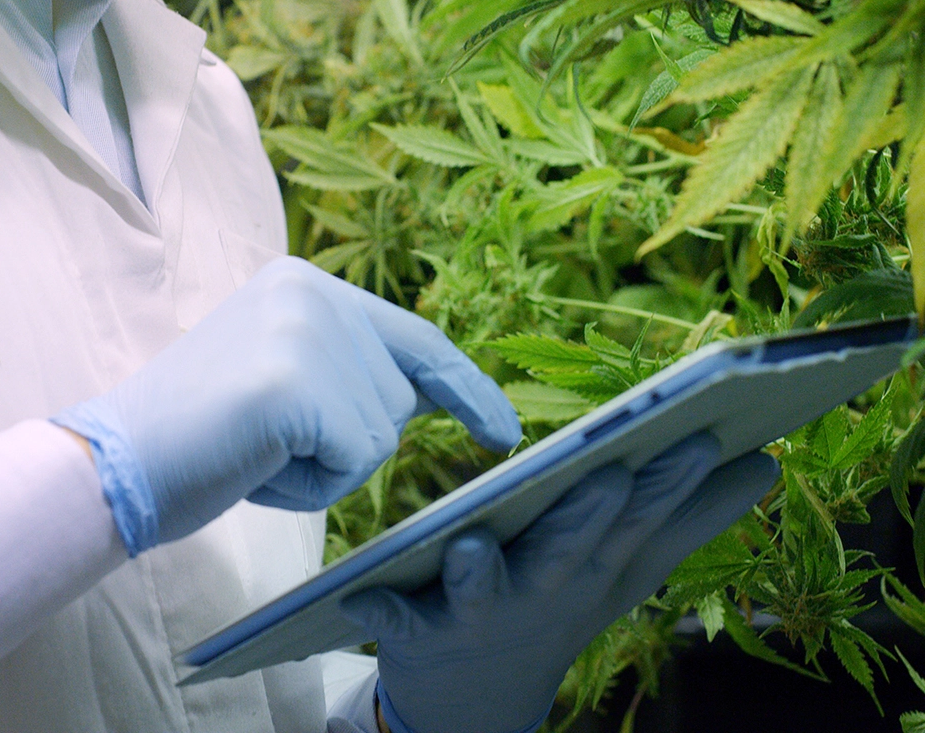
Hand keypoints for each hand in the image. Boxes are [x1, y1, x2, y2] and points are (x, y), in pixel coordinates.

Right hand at [54, 257, 521, 553]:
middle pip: (395, 397)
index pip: (412, 335)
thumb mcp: (281, 374)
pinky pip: (355, 460)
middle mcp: (312, 290)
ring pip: (378, 434)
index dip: (464, 386)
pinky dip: (310, 485)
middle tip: (263, 440)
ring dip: (324, 467)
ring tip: (254, 450)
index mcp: (305, 282)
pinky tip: (255, 465)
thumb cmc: (196, 434)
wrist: (114, 460)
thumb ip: (344, 368)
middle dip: (345, 442)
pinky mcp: (296, 381)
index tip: (503, 429)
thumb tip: (422, 397)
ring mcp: (305, 330)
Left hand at [342, 433, 779, 732]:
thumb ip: (693, 515)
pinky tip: (362, 592)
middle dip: (591, 512)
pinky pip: (396, 618)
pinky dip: (382, 608)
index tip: (702, 432)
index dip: (672, 479)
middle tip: (615, 470)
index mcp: (594, 565)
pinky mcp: (419, 627)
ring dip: (481, 570)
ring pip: (484, 587)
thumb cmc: (561, 601)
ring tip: (473, 544)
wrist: (478, 696)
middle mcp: (544, 589)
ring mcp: (481, 612)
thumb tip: (767, 463)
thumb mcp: (629, 566)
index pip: (638, 517)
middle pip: (570, 547)